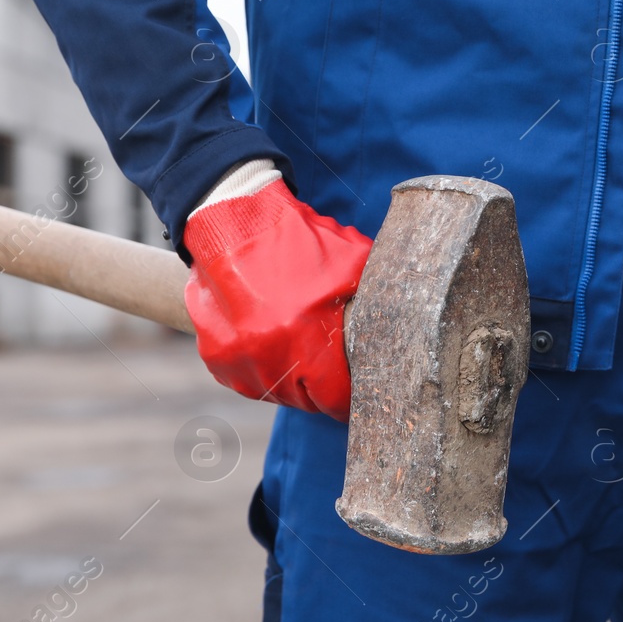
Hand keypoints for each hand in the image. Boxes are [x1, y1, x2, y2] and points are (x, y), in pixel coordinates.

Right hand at [183, 179, 371, 420]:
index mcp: (305, 335)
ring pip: (275, 394)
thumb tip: (406, 329)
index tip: (357, 392)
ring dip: (291, 379)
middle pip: (306, 401)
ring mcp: (236, 358)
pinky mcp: (216, 356)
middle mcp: (266, 354)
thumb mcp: (352, 263)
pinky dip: (261, 369)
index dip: (349, 397)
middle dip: (321, 387)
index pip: (335, 398)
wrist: (234, 220)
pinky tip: (272, 342)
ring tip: (299, 347)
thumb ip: (377, 299)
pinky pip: (247, 380)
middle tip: (331, 366)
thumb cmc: (299, 239)